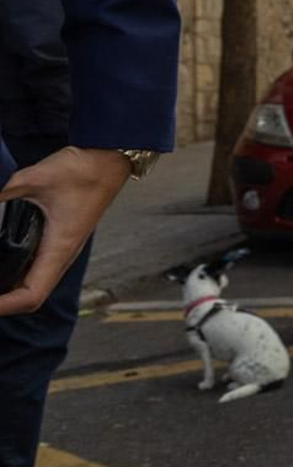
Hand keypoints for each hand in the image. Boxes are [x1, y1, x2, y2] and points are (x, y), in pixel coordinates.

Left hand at [0, 147, 131, 313]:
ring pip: (35, 286)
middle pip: (31, 298)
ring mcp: (62, 250)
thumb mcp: (35, 177)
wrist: (108, 160)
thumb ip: (4, 190)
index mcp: (60, 247)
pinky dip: (18, 279)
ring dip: (11, 294)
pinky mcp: (60, 241)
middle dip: (4, 305)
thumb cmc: (82, 170)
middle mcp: (62, 255)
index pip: (31, 295)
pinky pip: (38, 271)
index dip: (4, 306)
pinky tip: (2, 268)